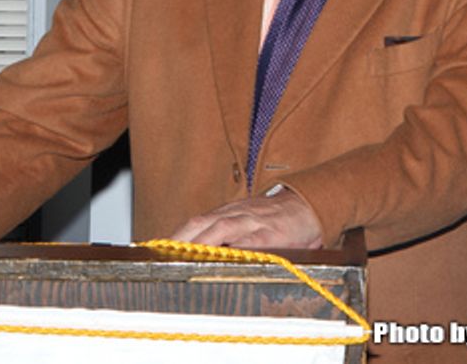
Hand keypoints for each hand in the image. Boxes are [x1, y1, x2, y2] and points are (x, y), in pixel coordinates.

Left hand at [170, 186, 323, 249]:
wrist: (309, 206)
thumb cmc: (276, 219)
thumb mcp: (247, 221)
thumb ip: (226, 236)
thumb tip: (200, 254)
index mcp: (228, 213)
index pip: (196, 222)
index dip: (176, 235)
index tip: (157, 249)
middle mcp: (236, 214)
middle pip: (200, 224)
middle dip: (179, 239)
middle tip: (161, 255)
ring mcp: (251, 223)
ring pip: (219, 229)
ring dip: (198, 244)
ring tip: (182, 257)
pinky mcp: (269, 235)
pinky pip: (248, 242)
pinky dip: (232, 250)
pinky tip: (220, 260)